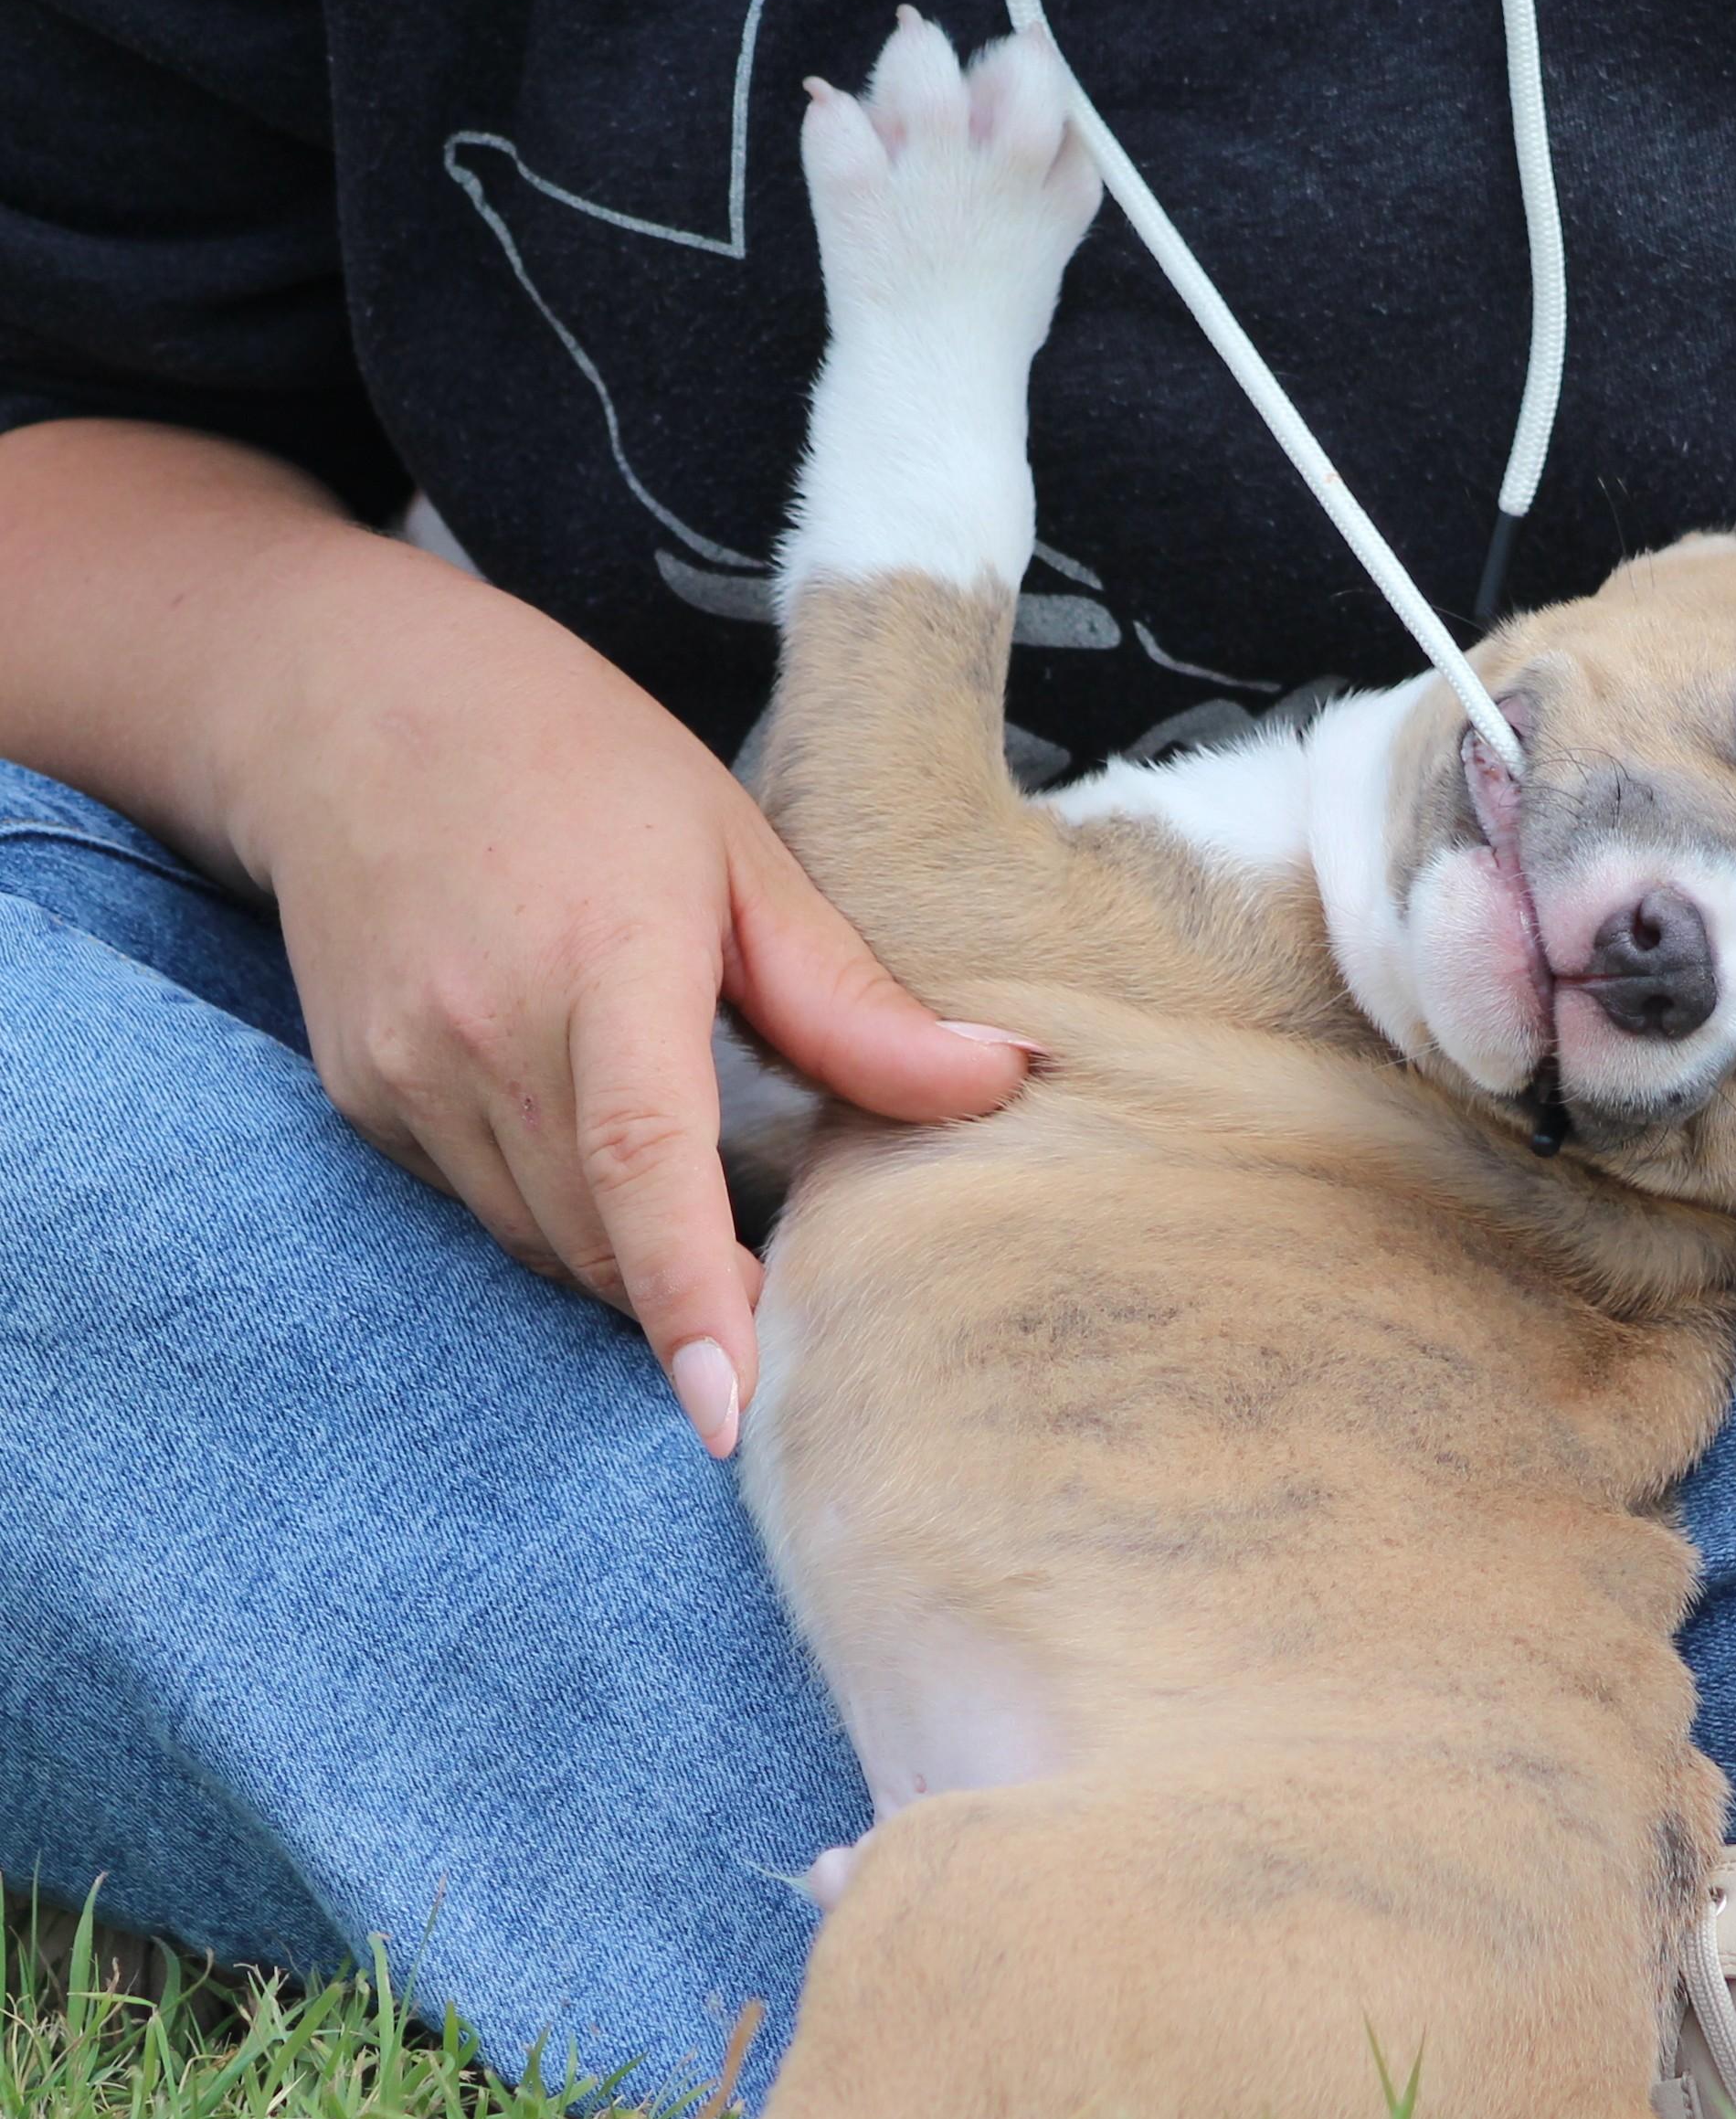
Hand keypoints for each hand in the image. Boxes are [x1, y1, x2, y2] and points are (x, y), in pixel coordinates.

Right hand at [233, 540, 1029, 1452]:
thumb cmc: (576, 760)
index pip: (643, 1159)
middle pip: (604, 1238)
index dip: (691, 1297)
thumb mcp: (740, 850)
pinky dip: (556, 1206)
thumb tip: (1002, 1082)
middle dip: (697, 1295)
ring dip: (628, 1254)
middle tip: (794, 1286)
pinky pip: (480, 1203)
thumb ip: (853, 997)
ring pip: (543, 1241)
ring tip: (701, 1190)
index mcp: (601, 958)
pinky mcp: (363, 1097)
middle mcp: (483, 1031)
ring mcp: (405, 1071)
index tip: (730, 1413)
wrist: (350, 705)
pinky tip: (591, 1129)